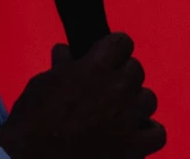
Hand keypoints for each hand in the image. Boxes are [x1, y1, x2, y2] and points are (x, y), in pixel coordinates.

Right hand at [0, 33, 165, 158]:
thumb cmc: (31, 121)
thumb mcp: (42, 84)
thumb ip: (61, 66)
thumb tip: (64, 50)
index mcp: (95, 68)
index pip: (122, 42)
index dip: (115, 48)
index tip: (108, 56)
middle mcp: (117, 89)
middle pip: (136, 69)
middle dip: (122, 75)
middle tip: (106, 88)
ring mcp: (128, 118)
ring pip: (149, 99)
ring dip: (136, 102)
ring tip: (120, 112)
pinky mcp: (134, 147)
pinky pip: (158, 133)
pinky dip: (148, 132)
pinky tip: (136, 133)